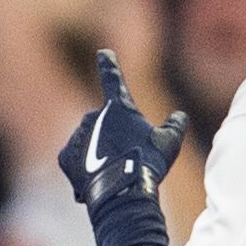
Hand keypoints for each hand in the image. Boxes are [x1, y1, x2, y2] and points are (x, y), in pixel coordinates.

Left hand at [57, 50, 187, 210]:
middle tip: (127, 160)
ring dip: (99, 156)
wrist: (123, 192)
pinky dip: (85, 171)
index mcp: (118, 106)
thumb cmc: (148, 163)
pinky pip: (75, 162)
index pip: (113, 78)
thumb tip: (180, 116)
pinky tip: (98, 181)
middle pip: (104, 125)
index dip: (109, 64)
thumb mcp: (170, 142)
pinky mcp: (65, 158)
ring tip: (115, 175)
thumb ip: (175, 125)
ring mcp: (77, 136)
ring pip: (89, 144)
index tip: (103, 53)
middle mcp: (93, 116)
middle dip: (113, 141)